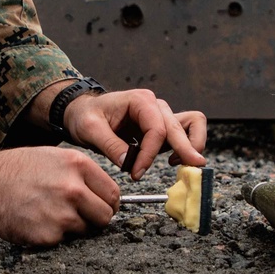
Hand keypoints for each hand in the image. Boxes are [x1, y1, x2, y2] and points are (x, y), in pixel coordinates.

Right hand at [0, 141, 119, 244]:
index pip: (113, 194)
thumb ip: (83, 174)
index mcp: (78, 166)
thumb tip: (105, 194)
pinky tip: (36, 221)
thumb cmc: (17, 169)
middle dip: (95, 218)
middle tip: (78, 215)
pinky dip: (51, 235)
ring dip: (72, 227)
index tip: (100, 206)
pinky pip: (62, 241)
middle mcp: (73, 190)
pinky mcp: (47, 235)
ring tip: (49, 213)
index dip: (108, 203)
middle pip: (105, 216)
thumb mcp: (55, 157)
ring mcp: (61, 214)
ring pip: (85, 230)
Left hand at [62, 89, 206, 178]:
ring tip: (182, 164)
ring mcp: (161, 116)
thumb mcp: (90, 129)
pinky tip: (171, 161)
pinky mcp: (161, 128)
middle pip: (179, 127)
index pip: (156, 129)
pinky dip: (185, 147)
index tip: (136, 173)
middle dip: (186, 149)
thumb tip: (129, 162)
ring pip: (191, 125)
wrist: (82, 113)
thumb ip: (110, 145)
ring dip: (191, 145)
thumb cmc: (85, 116)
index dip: (150, 154)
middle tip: (191, 169)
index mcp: (140, 101)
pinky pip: (184, 133)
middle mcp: (155, 106)